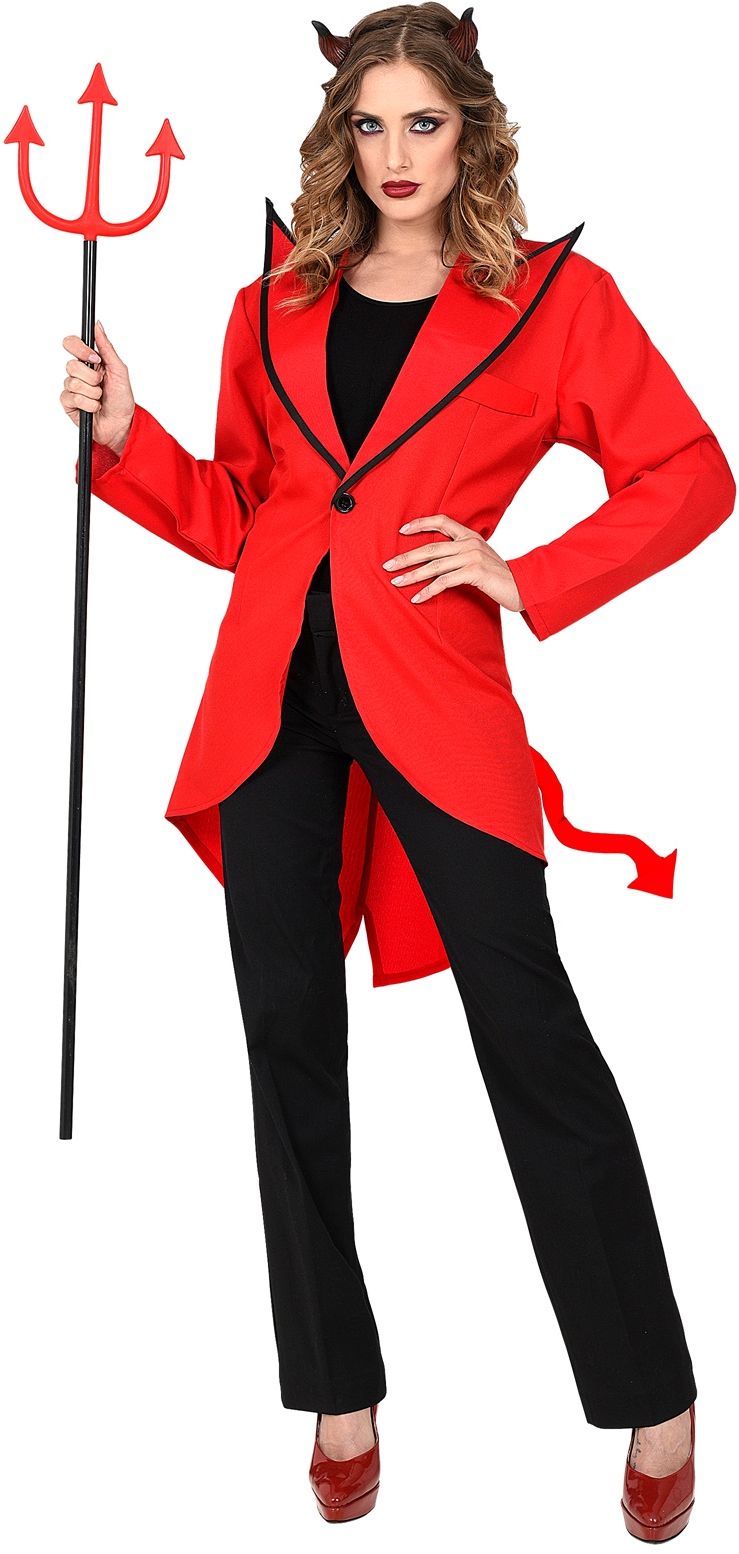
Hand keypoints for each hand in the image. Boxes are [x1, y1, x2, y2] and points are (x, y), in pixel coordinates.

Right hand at [60, 321, 134, 455]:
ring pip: (73, 382)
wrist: (121, 424)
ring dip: (92, 393)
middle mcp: (79, 372)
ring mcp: (72, 388)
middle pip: (71, 365)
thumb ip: (107, 347)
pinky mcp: (69, 403)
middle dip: (92, 377)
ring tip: (100, 399)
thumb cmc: (122, 399)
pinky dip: (88, 404)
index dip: (79, 349)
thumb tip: (98, 326)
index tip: (95, 358)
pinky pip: (72, 397)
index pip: (72, 344)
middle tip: (101, 385)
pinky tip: (94, 408)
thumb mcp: (120, 370)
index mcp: (90, 361)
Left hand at [382, 513, 523, 611]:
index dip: (421, 524)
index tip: (402, 531)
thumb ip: (462, 553)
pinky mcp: (474, 572)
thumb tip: (438, 559)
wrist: (523, 586)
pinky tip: (417, 598)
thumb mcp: (481, 558)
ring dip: (412, 575)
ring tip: (396, 582)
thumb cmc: (499, 576)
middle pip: (430, 548)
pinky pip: (444, 582)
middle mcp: (470, 543)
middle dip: (406, 557)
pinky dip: (428, 590)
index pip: (442, 521)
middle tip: (388, 565)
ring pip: (434, 565)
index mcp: (470, 536)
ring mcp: (472, 557)